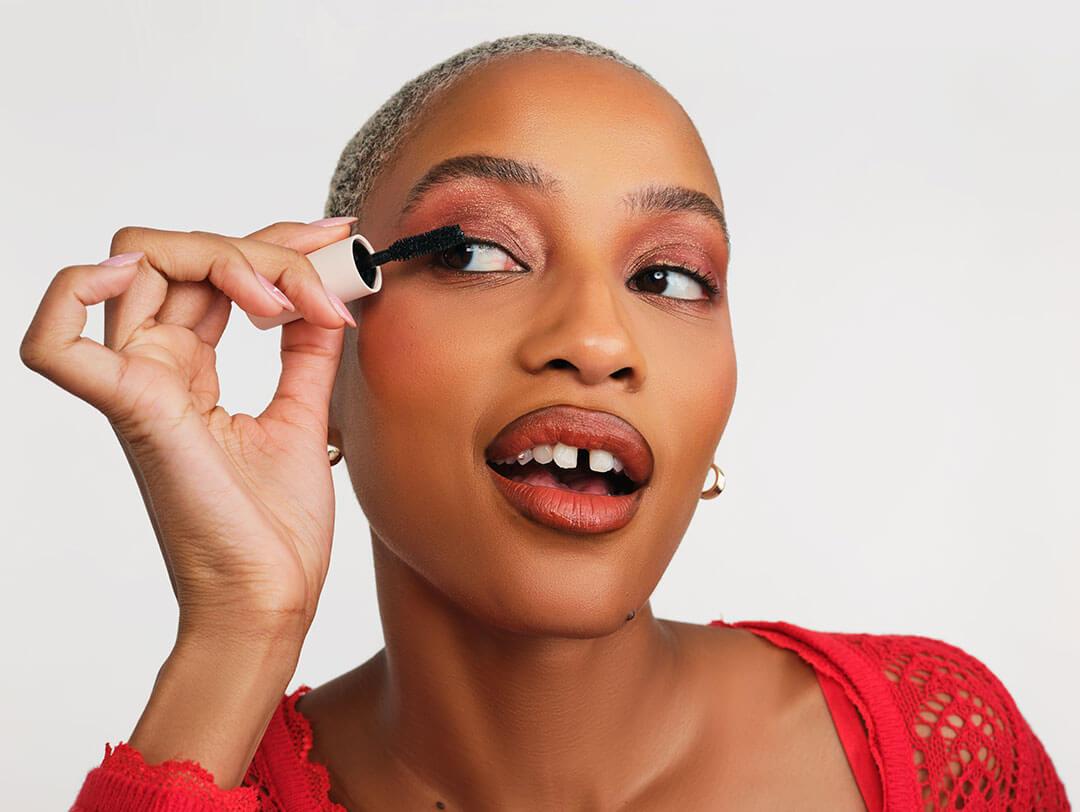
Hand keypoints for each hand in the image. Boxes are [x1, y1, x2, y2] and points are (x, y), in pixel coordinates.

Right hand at [21, 220, 357, 644]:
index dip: (274, 243)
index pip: (212, 271)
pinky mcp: (132, 411)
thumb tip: (326, 293)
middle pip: (180, 255)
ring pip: (140, 264)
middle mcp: (155, 369)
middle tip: (326, 285)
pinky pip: (55, 343)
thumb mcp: (305, 415)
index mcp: (189, 371)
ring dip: (227, 258)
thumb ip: (307, 350)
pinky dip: (75, 291)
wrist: (273, 599)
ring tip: (287, 307)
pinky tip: (140, 276)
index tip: (339, 240)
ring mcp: (136, 385)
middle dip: (264, 250)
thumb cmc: (277, 528)